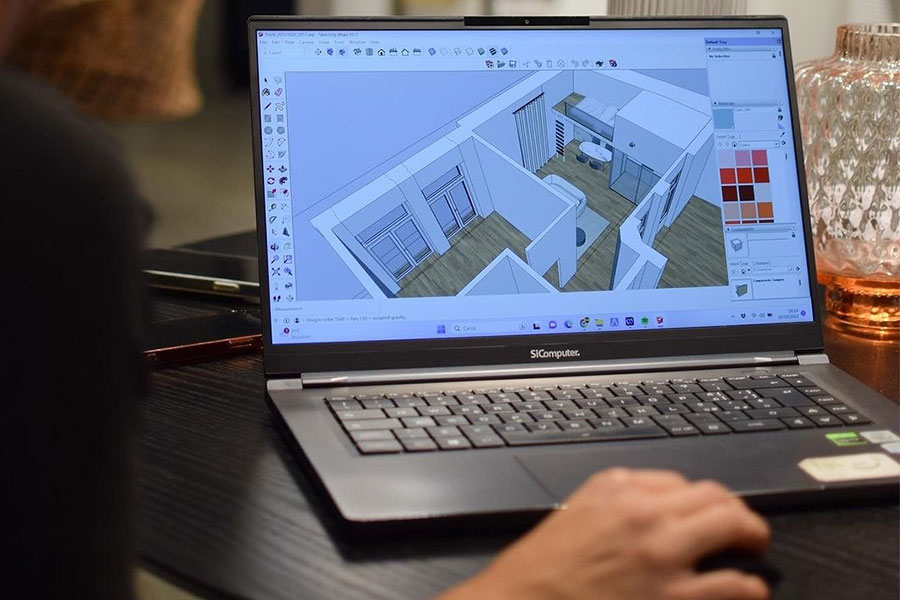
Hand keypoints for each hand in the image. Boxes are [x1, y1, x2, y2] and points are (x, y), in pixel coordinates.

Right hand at [438, 468, 770, 599]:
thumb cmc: (542, 569)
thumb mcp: (576, 512)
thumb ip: (620, 501)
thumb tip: (663, 506)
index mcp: (617, 488)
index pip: (680, 481)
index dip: (698, 500)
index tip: (704, 512)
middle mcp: (644, 513)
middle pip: (714, 496)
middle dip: (736, 510)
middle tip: (744, 526)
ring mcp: (663, 555)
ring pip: (734, 527)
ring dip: (752, 536)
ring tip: (755, 547)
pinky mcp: (675, 598)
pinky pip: (735, 584)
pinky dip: (750, 585)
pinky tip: (750, 588)